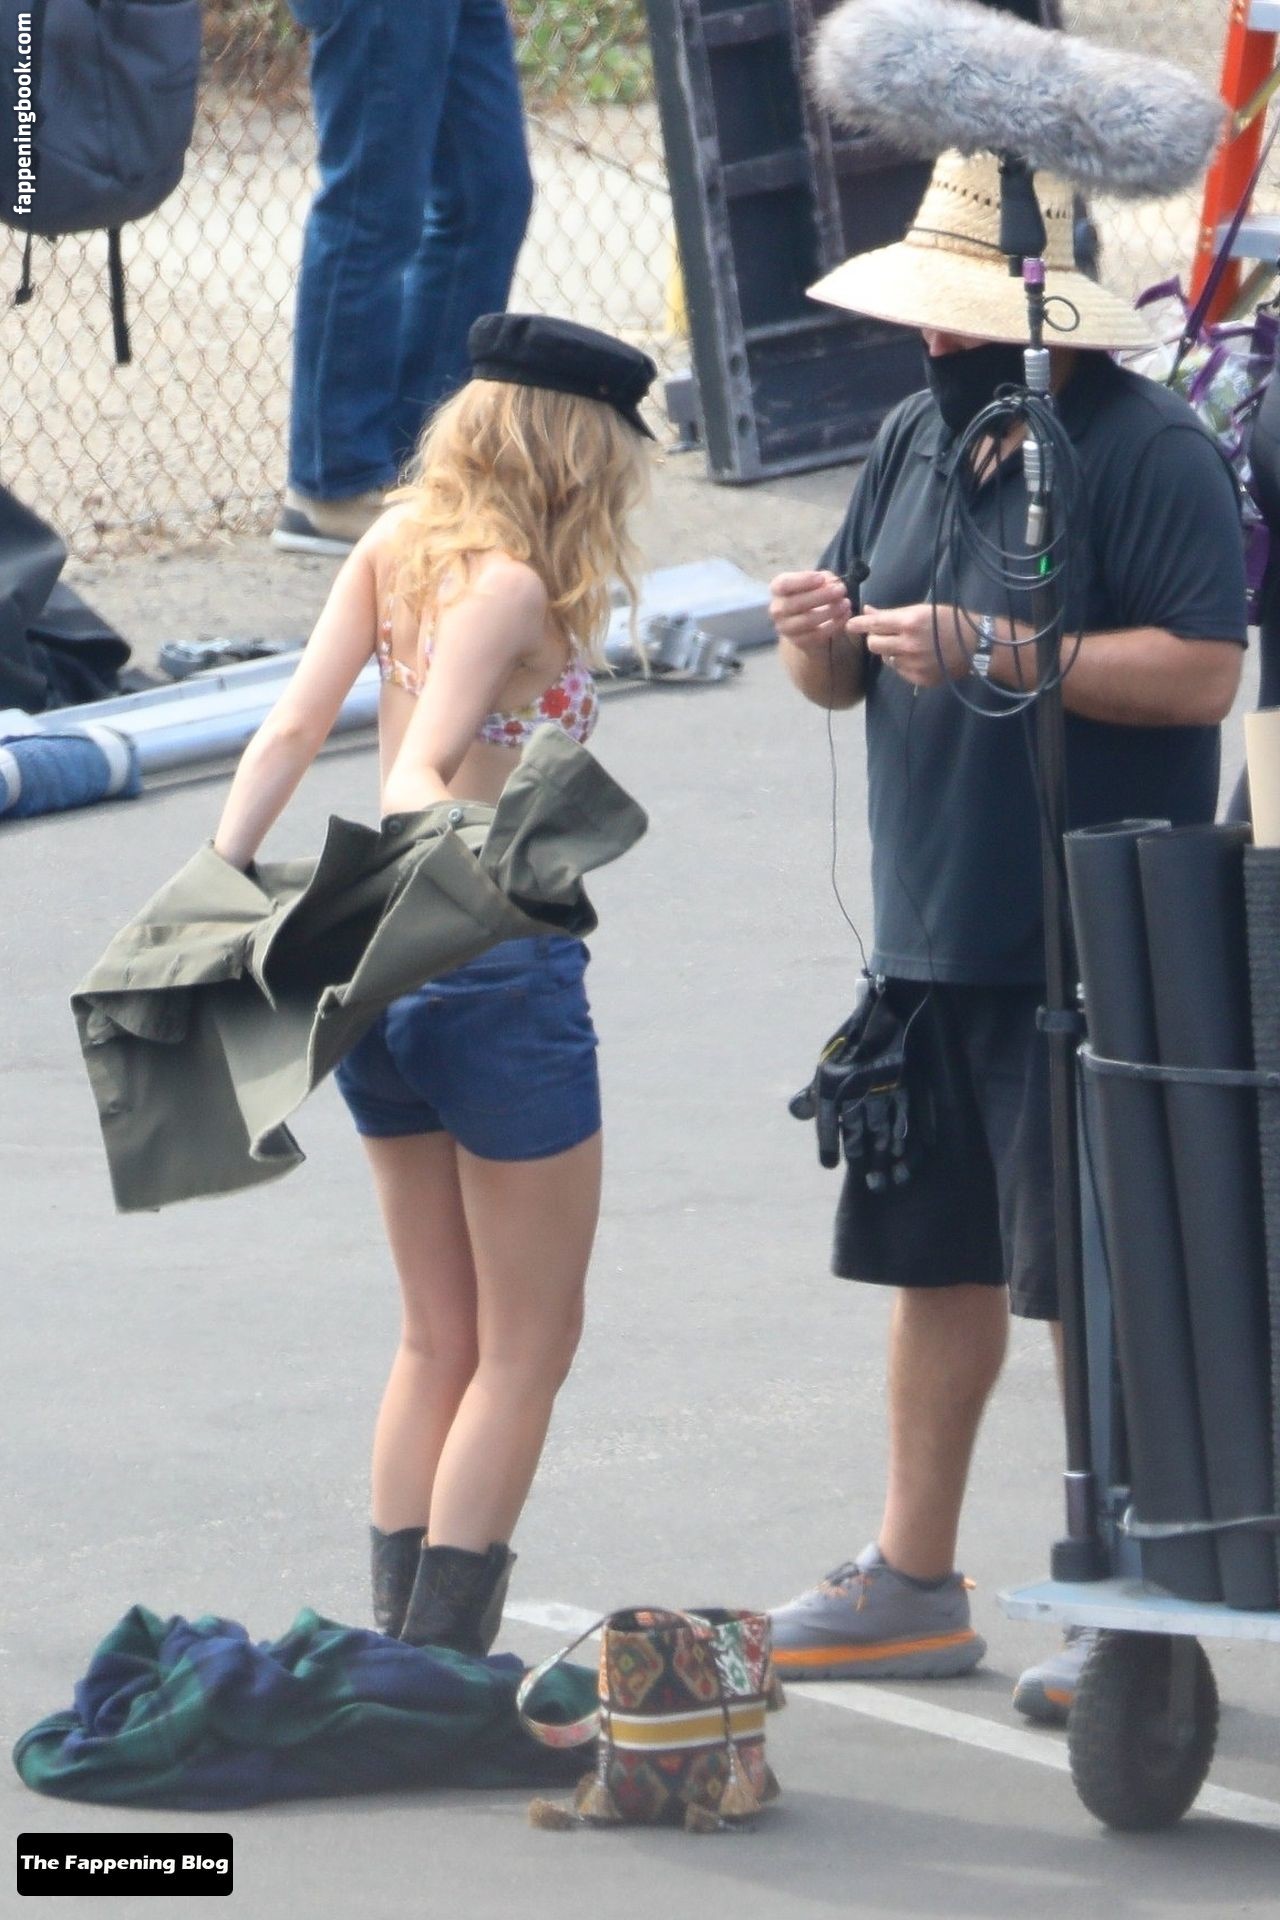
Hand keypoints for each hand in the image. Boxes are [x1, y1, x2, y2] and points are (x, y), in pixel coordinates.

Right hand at [769, 570, 852, 650]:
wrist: (803, 620)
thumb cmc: (808, 593)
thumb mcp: (813, 581)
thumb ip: (823, 578)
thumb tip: (833, 583)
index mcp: (777, 589)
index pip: (784, 584)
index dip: (803, 581)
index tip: (822, 578)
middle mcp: (777, 609)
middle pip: (797, 603)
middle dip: (821, 596)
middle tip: (841, 590)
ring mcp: (786, 628)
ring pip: (808, 621)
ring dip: (830, 611)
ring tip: (846, 603)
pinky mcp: (799, 641)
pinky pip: (818, 635)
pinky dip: (834, 625)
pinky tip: (845, 615)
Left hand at [848, 602, 971, 688]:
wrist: (975, 645)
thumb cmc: (948, 621)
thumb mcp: (921, 610)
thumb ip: (892, 614)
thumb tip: (867, 611)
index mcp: (909, 622)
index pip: (873, 624)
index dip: (858, 624)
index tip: (849, 624)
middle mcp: (908, 644)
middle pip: (874, 644)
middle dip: (875, 638)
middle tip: (883, 634)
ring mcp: (913, 664)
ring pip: (886, 659)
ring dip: (890, 652)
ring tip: (907, 645)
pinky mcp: (918, 678)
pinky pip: (899, 671)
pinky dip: (903, 664)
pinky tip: (918, 657)